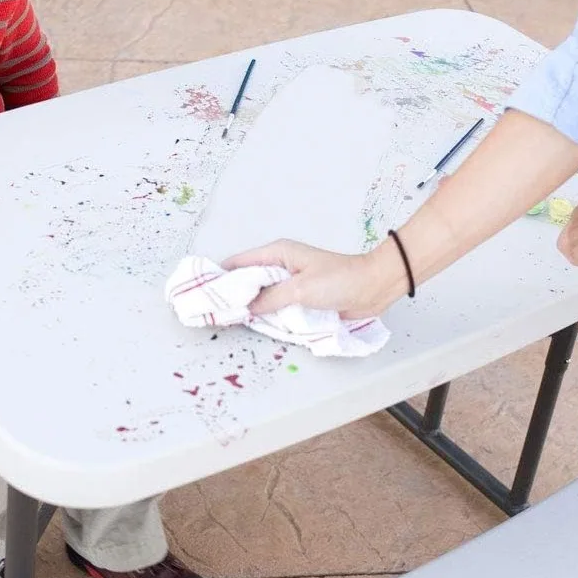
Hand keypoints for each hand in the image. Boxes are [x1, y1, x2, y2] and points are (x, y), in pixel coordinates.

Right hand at [222, 239, 401, 318]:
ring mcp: (289, 284)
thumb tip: (246, 308)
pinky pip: (276, 307)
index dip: (221, 276)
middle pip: (247, 281)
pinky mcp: (299, 299)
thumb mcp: (301, 289)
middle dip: (232, 296)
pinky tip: (256, 324)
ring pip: (260, 296)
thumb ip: (270, 299)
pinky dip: (267, 315)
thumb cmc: (341, 280)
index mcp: (278, 253)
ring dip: (250, 308)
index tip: (205, 292)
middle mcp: (280, 266)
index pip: (239, 263)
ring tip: (229, 321)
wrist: (373, 288)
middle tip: (214, 312)